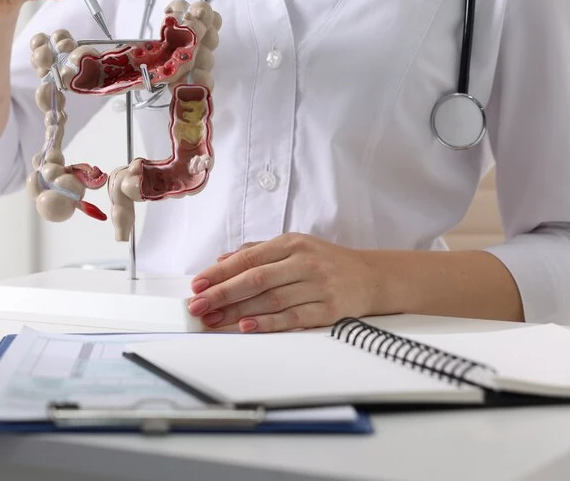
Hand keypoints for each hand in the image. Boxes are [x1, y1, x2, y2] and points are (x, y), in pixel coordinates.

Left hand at [187, 234, 382, 332]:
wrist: (372, 277)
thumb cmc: (326, 262)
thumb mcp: (293, 247)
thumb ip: (257, 252)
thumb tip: (221, 261)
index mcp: (291, 243)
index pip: (247, 259)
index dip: (219, 273)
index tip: (197, 285)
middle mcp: (304, 261)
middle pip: (255, 279)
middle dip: (222, 294)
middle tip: (198, 306)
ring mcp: (319, 285)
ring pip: (271, 300)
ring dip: (238, 312)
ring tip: (214, 319)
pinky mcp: (330, 309)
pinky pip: (294, 317)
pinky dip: (269, 323)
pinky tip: (248, 327)